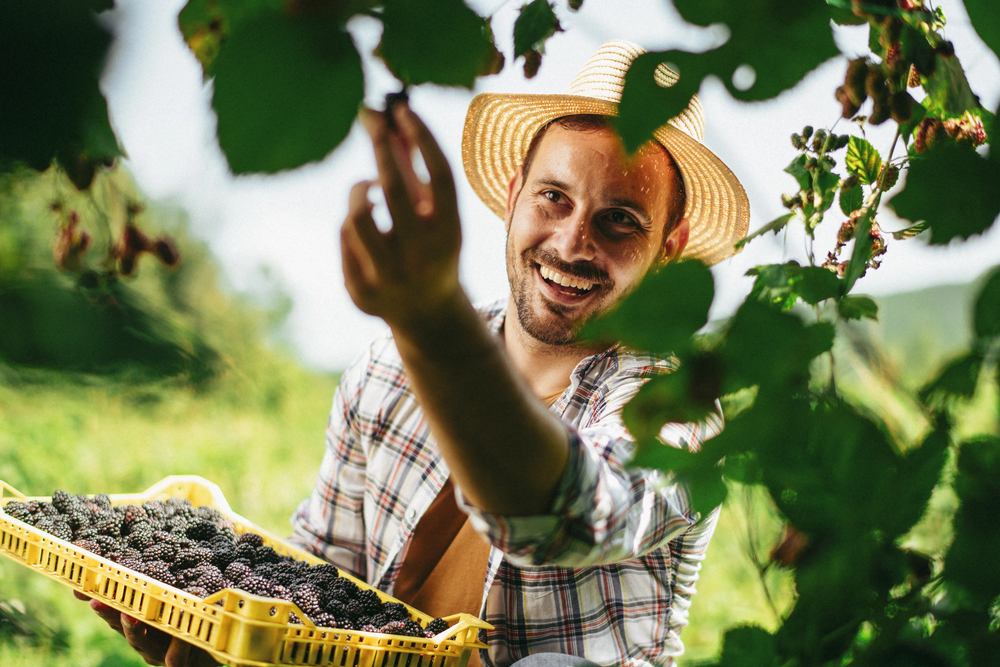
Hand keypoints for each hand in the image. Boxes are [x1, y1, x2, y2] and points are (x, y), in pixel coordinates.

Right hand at [75, 591, 217, 665]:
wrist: (219, 647)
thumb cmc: (193, 616)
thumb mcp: (178, 593)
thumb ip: (163, 578)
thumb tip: (154, 541)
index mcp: (140, 620)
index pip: (112, 606)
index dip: (96, 597)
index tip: (80, 585)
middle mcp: (144, 637)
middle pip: (121, 624)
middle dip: (108, 612)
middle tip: (97, 600)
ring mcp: (159, 654)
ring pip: (142, 644)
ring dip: (134, 630)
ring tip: (130, 616)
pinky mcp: (180, 665)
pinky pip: (175, 658)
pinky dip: (176, 647)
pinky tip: (180, 636)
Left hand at [341, 103, 463, 330]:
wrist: (426, 312)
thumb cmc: (430, 245)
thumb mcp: (433, 212)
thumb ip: (413, 166)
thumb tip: (388, 114)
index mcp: (450, 234)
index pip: (440, 177)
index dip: (423, 138)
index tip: (403, 109)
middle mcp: (423, 257)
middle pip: (393, 188)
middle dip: (381, 147)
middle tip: (371, 120)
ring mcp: (390, 277)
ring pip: (357, 215)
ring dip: (359, 190)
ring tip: (368, 189)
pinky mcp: (361, 291)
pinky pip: (344, 238)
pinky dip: (352, 223)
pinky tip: (366, 232)